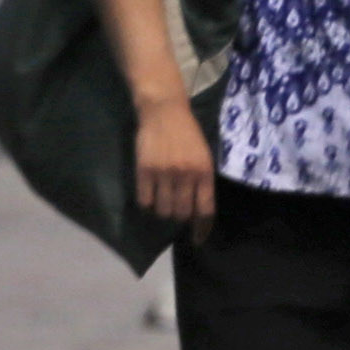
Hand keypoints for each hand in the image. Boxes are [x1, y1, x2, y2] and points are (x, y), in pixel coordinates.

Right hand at [132, 93, 216, 237]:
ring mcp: (164, 173)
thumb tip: (197, 209)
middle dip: (179, 217)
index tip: (196, 239)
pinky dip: (146, 203)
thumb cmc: (187, 133)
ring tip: (161, 202)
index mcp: (204, 172)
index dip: (201, 228)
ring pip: (163, 209)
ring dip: (162, 211)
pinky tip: (148, 197)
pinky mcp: (144, 170)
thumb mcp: (204, 155)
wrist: (164, 111)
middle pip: (182, 213)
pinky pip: (145, 200)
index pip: (205, 210)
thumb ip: (202, 180)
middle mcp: (186, 175)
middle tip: (175, 210)